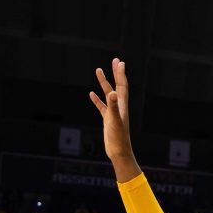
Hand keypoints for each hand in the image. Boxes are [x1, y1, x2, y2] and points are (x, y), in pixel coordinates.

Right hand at [89, 58, 139, 174]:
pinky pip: (101, 107)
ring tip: (98, 70)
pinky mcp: (107, 120)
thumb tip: (111, 92)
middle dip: (116, 73)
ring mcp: (113, 113)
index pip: (122, 86)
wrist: (119, 152)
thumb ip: (113, 106)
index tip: (119, 62)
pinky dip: (96, 99)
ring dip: (104, 82)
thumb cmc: (118, 138)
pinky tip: (90, 94)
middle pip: (117, 86)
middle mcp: (119, 107)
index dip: (120, 74)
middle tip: (115, 60)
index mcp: (122, 105)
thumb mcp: (114, 120)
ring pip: (107, 94)